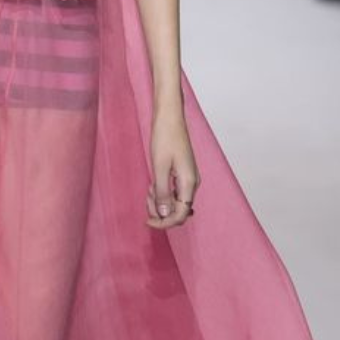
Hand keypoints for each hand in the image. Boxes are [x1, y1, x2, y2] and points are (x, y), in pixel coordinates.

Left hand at [146, 105, 199, 229]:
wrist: (169, 116)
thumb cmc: (165, 137)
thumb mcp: (159, 166)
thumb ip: (163, 191)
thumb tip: (164, 215)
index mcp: (189, 182)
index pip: (181, 215)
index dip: (164, 223)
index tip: (148, 221)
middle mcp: (192, 182)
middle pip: (179, 210)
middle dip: (161, 210)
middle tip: (147, 198)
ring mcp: (188, 177)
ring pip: (175, 201)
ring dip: (161, 201)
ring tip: (149, 188)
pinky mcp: (182, 172)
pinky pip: (174, 190)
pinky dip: (162, 191)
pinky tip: (153, 183)